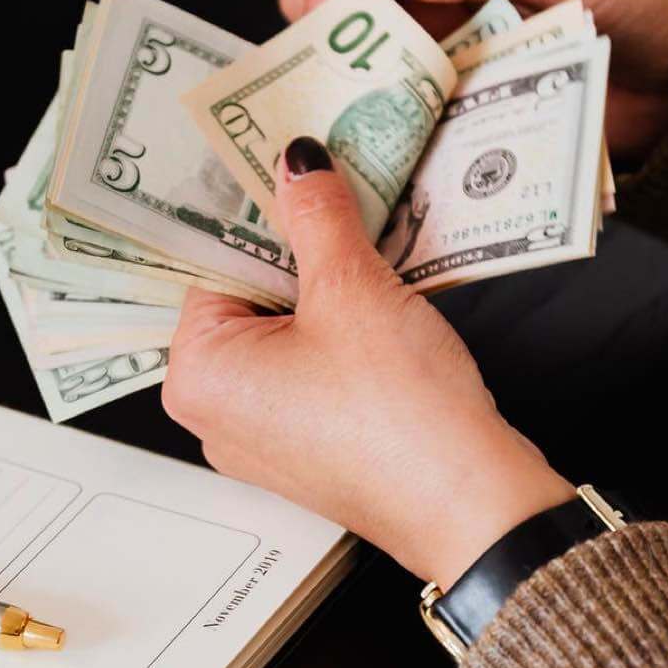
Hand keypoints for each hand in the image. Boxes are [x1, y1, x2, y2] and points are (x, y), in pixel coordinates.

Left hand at [162, 138, 576, 585]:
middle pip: (247, 297)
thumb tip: (298, 165)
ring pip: (286, 331)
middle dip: (295, 250)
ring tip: (369, 244)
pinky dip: (344, 331)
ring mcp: (265, 436)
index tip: (287, 170)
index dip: (256, 214)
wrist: (470, 503)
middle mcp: (216, 413)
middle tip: (336, 197)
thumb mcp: (352, 289)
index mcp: (197, 374)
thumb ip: (316, 216)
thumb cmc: (398, 414)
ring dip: (327, 288)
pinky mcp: (313, 447)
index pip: (210, 263)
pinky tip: (384, 301)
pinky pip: (314, 367)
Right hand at [281, 0, 667, 159]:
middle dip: (329, 35)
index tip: (326, 22)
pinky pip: (404, 104)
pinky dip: (390, 122)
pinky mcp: (458, 87)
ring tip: (358, 116)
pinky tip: (388, 142)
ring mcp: (444, 33)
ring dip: (357, 85)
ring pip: (366, 57)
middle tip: (333, 74)